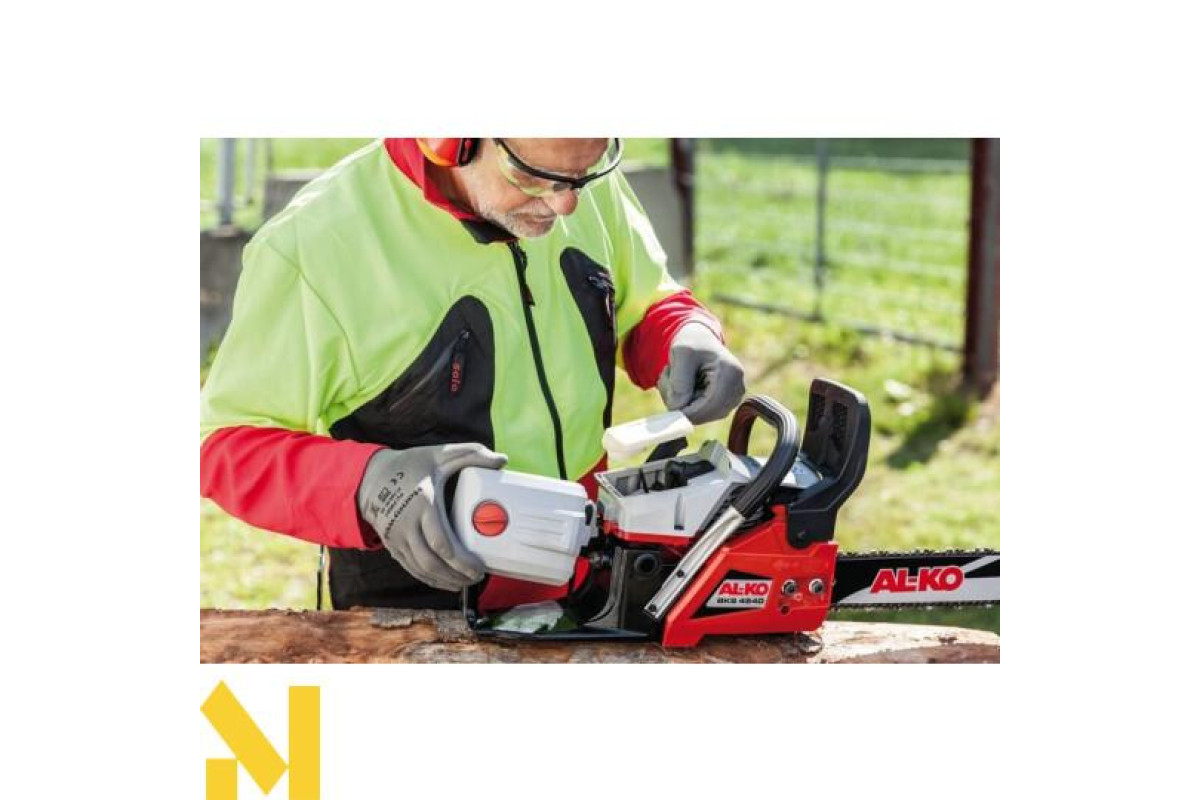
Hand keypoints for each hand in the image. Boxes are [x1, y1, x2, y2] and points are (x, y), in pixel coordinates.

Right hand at [357, 443, 507, 590]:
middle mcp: (407, 524)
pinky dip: (430, 579)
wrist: (370, 477)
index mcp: (422, 503)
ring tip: (466, 582)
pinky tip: (446, 582)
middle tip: (477, 577)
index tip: (478, 566)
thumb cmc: (409, 466)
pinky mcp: (392, 545)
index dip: (460, 559)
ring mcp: (397, 537)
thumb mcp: (439, 454)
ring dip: (445, 580)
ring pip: (422, 568)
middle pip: (432, 561)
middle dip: (456, 574)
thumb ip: (471, 454)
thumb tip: (501, 460)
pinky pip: (412, 568)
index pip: (440, 541)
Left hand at [656, 323, 746, 423]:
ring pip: (700, 416)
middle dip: (681, 403)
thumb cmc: (692, 343)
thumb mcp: (681, 353)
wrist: (701, 341)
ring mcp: (733, 400)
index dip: (687, 410)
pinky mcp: (724, 406)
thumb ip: (679, 381)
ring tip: (673, 379)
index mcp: (731, 373)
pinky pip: (700, 415)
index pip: (710, 405)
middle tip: (666, 379)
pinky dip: (686, 404)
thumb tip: (677, 408)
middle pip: (705, 414)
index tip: (668, 399)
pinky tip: (682, 386)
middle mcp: (737, 390)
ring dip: (680, 402)